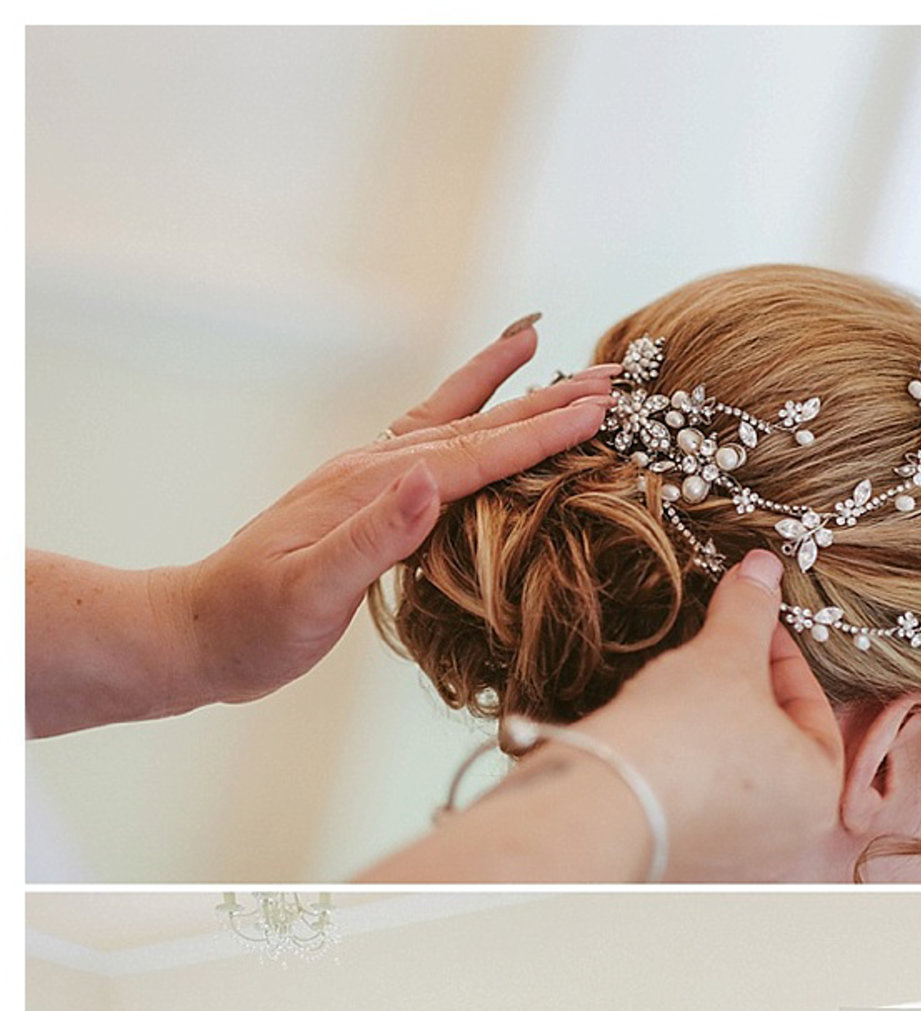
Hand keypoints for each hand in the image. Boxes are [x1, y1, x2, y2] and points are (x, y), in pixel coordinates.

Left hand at [175, 323, 616, 707]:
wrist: (199, 631)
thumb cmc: (254, 624)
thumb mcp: (311, 591)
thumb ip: (372, 537)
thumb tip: (429, 480)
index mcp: (372, 488)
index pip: (474, 454)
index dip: (540, 433)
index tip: (600, 410)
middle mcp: (375, 470)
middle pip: (477, 425)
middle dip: (547, 400)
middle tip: (614, 376)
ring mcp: (372, 479)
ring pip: (461, 425)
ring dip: (516, 397)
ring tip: (562, 362)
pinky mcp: (371, 498)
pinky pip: (435, 443)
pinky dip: (471, 416)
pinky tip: (488, 408)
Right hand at [563, 549, 848, 879]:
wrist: (600, 803)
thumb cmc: (682, 734)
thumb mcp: (723, 655)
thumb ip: (749, 611)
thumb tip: (763, 565)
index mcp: (821, 794)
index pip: (811, 709)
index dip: (779, 653)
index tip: (753, 620)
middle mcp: (788, 840)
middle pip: (774, 744)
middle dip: (746, 692)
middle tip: (719, 650)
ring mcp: (735, 859)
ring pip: (734, 775)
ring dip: (713, 727)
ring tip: (681, 687)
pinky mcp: (683, 864)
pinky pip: (695, 803)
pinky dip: (684, 766)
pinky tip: (655, 732)